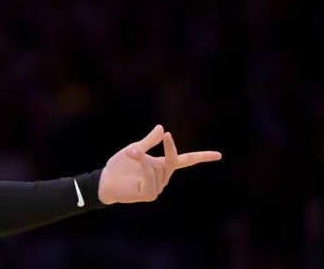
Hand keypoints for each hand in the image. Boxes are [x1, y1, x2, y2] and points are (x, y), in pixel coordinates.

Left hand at [97, 125, 221, 204]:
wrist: (104, 180)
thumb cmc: (119, 166)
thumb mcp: (135, 149)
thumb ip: (149, 141)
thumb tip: (162, 128)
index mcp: (162, 165)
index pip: (186, 161)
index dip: (202, 157)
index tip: (219, 155)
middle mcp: (163, 177)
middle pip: (173, 160)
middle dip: (167, 148)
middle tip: (160, 138)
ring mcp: (158, 187)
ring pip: (159, 167)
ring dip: (144, 158)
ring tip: (131, 156)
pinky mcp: (150, 194)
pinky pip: (152, 177)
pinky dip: (144, 167)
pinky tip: (135, 162)